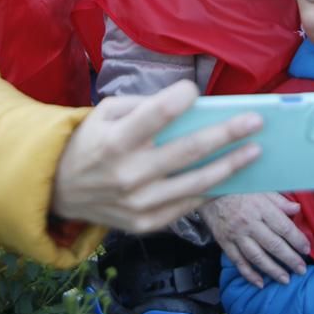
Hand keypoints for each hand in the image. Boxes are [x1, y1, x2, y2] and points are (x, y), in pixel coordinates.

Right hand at [51, 80, 261, 233]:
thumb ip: (144, 106)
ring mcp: (139, 203)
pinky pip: (188, 205)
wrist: (58, 191)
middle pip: (188, 150)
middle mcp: (128, 174)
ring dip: (231, 165)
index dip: (178, 99)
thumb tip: (190, 103)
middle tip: (256, 121)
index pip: (155, 115)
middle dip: (226, 133)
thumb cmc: (90, 142)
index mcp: (115, 141)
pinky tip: (233, 176)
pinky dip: (213, 190)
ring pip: (196, 183)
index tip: (194, 90)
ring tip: (255, 150)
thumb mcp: (105, 113)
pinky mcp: (145, 223)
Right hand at [199, 192, 310, 286]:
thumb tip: (297, 209)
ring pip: (257, 257)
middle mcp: (249, 223)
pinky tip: (260, 282)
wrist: (207, 192)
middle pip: (273, 245)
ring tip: (285, 279)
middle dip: (290, 259)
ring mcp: (236, 235)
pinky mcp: (224, 243)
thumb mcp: (260, 188)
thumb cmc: (238, 189)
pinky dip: (249, 274)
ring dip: (273, 270)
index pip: (284, 227)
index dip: (297, 240)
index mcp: (260, 207)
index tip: (306, 249)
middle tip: (301, 270)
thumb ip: (279, 200)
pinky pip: (238, 262)